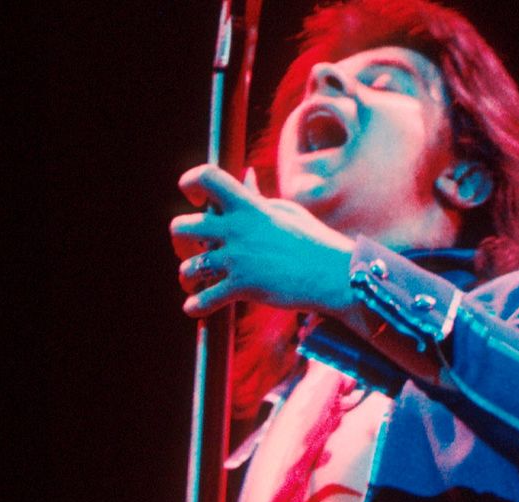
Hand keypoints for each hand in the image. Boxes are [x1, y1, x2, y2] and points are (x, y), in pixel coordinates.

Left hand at [171, 164, 354, 318]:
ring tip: (193, 282)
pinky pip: (205, 298)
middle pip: (182, 226)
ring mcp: (239, 259)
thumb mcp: (287, 213)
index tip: (196, 198)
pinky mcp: (245, 287)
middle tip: (189, 248)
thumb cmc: (316, 242)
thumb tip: (245, 176)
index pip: (206, 177)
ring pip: (189, 267)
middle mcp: (238, 230)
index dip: (191, 183)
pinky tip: (195, 308)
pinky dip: (196, 306)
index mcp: (249, 206)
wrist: (339, 276)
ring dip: (187, 276)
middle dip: (180, 240)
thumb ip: (258, 198)